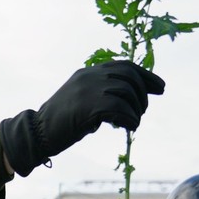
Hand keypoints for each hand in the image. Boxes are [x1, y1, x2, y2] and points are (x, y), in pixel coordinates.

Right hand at [0, 61, 164, 175]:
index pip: (125, 66)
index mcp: (89, 72)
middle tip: (143, 112)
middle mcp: (90, 76)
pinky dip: (129, 118)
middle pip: (129, 76)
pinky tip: (129, 127)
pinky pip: (119, 108)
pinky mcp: (87, 106)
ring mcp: (88, 89)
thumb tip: (127, 103)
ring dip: (137, 109)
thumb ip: (102, 96)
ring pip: (126, 91)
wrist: (37, 132)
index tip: (160, 88)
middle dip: (143, 94)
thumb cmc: (61, 122)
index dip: (146, 76)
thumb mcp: (83, 101)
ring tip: (134, 123)